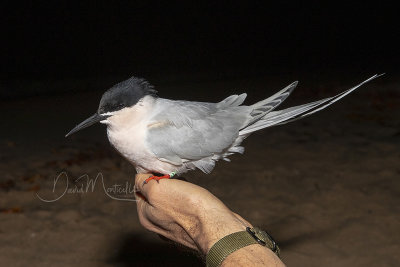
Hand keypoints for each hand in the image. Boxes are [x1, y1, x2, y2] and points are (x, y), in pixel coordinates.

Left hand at [134, 173, 249, 253]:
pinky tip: (196, 196)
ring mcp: (175, 227)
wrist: (217, 226)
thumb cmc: (188, 208)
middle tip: (176, 180)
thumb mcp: (157, 189)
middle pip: (155, 195)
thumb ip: (144, 183)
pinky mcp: (192, 226)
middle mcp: (158, 224)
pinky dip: (190, 198)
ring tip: (189, 189)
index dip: (149, 176)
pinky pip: (186, 207)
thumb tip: (140, 176)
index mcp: (146, 216)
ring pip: (172, 199)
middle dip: (165, 183)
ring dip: (179, 190)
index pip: (139, 189)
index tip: (161, 171)